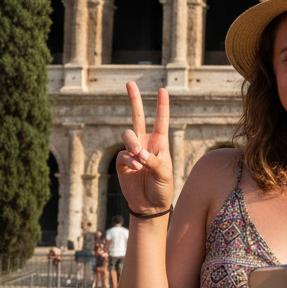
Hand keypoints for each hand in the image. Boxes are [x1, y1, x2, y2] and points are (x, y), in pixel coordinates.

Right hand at [117, 82, 173, 214]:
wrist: (150, 205)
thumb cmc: (163, 187)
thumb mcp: (165, 173)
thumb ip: (153, 161)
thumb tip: (138, 154)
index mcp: (160, 142)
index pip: (161, 120)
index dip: (162, 105)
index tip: (162, 90)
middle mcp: (145, 143)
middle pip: (137, 117)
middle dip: (134, 99)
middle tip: (129, 82)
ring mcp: (132, 151)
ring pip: (127, 136)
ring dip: (132, 144)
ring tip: (139, 157)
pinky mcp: (122, 162)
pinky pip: (122, 155)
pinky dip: (128, 161)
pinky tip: (136, 170)